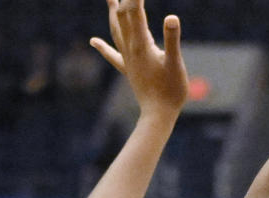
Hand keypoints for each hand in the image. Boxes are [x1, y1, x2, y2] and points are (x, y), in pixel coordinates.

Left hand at [91, 0, 188, 121]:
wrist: (158, 116)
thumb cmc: (171, 91)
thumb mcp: (175, 63)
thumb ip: (172, 39)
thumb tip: (171, 17)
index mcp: (141, 44)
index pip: (135, 10)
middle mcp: (130, 49)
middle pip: (122, 16)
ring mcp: (127, 59)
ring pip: (116, 30)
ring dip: (112, 13)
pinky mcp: (128, 70)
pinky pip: (112, 55)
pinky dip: (102, 47)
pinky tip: (93, 41)